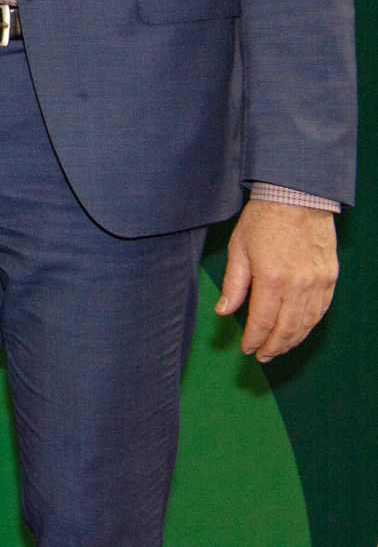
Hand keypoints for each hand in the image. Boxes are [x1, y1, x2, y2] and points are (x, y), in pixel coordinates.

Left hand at [217, 199, 337, 361]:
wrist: (297, 198)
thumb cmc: (262, 220)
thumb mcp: (238, 249)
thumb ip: (234, 284)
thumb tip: (223, 311)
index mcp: (272, 279)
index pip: (263, 321)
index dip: (254, 339)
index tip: (247, 349)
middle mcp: (299, 286)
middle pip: (287, 329)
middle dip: (273, 347)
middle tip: (262, 356)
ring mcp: (318, 282)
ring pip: (307, 323)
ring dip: (292, 340)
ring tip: (278, 348)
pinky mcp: (330, 277)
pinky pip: (321, 310)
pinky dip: (309, 325)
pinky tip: (298, 330)